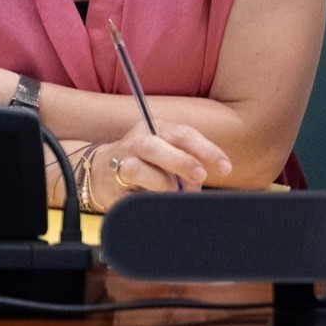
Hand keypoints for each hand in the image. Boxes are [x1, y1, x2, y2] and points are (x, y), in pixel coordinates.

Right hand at [91, 121, 232, 210]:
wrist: (100, 173)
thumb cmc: (145, 166)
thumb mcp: (170, 161)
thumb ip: (187, 169)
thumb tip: (195, 185)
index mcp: (159, 129)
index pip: (185, 135)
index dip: (207, 150)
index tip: (225, 167)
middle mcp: (140, 139)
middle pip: (162, 144)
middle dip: (184, 161)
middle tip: (201, 175)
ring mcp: (123, 157)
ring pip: (140, 165)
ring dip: (162, 181)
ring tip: (173, 190)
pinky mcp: (111, 177)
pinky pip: (127, 186)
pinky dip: (145, 191)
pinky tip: (151, 196)